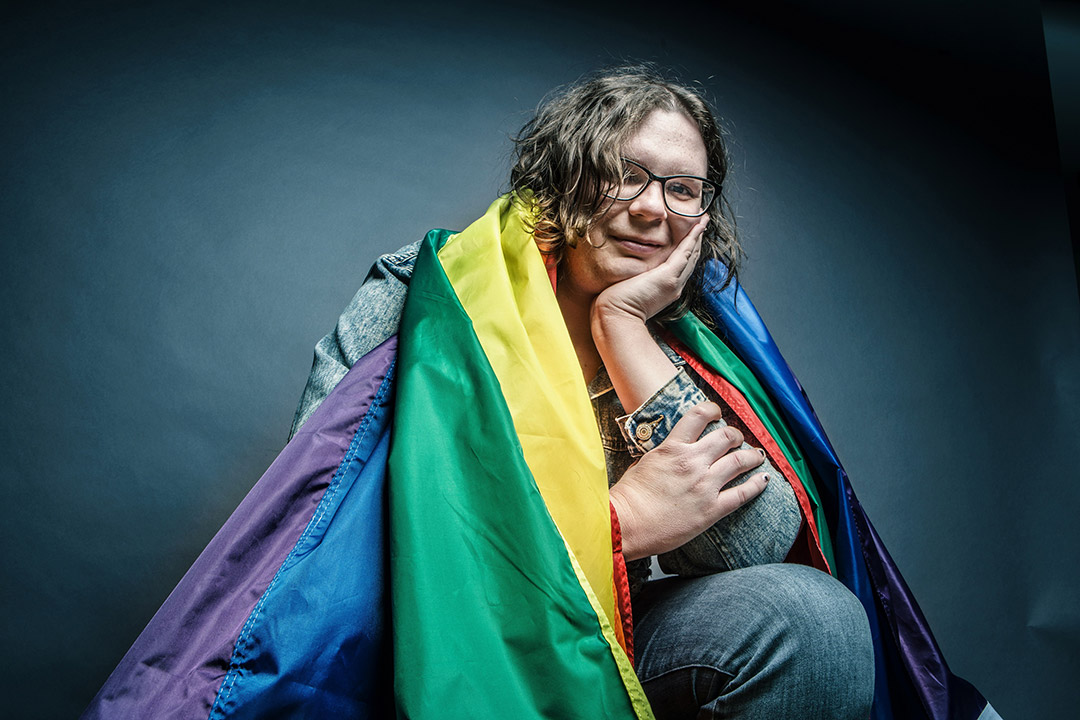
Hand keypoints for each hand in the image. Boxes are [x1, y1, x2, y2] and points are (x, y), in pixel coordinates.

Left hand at [592, 214, 706, 323]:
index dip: (688, 251)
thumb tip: (630, 272)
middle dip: (697, 241)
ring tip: (704, 220)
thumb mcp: (631, 290)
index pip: (681, 267)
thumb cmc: (618, 306)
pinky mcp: (668, 276)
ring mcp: (674, 281)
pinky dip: (692, 238)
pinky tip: (698, 226)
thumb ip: (636, 280)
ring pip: (691, 254)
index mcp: (666, 290)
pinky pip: (685, 252)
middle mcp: (674, 286)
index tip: (692, 237)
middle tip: (702, 223)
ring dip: (698, 236)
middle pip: (690, 259)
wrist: (617, 316)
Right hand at [608, 402, 768, 560]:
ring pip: (740, 461)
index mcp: (673, 448)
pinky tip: (764, 480)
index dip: (713, 410)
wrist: (625, 524)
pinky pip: (742, 493)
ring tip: (757, 456)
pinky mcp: (711, 510)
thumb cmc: (628, 497)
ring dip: (753, 456)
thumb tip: (670, 454)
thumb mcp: (643, 464)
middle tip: (738, 439)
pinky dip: (757, 485)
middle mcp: (692, 462)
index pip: (699, 416)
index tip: (717, 413)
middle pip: (727, 437)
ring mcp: (704, 485)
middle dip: (736, 435)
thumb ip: (662, 456)